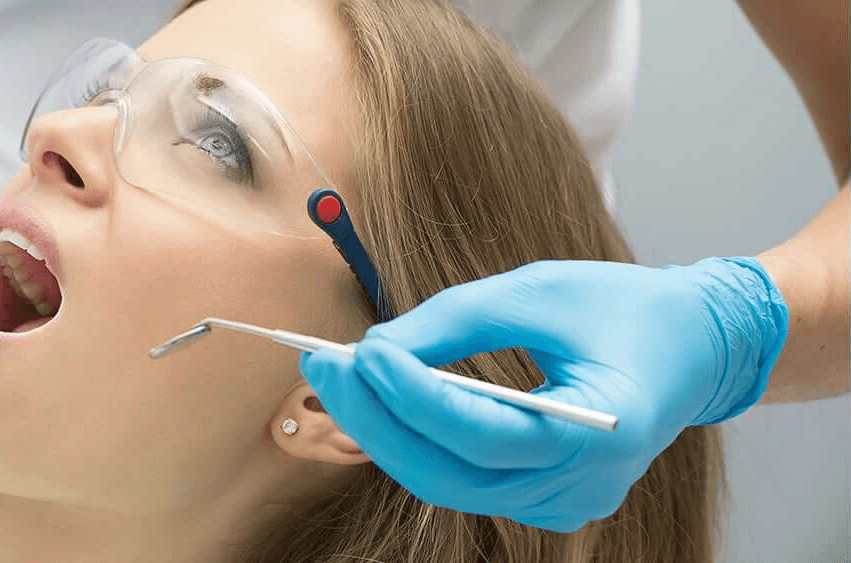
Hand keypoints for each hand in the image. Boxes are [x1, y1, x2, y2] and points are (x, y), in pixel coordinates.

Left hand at [299, 257, 786, 531]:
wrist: (696, 345)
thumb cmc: (624, 308)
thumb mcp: (538, 291)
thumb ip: (453, 321)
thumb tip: (372, 350)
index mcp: (602, 432)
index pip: (483, 433)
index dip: (412, 397)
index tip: (360, 353)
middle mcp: (582, 485)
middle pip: (450, 472)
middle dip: (376, 419)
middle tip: (324, 365)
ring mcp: (563, 503)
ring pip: (447, 482)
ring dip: (386, 431)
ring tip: (340, 376)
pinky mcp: (544, 500)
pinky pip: (464, 479)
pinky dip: (418, 441)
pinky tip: (382, 401)